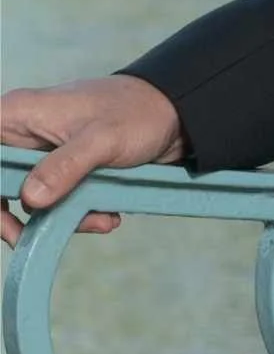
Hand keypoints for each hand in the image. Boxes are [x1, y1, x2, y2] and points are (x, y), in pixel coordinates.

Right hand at [1, 76, 184, 246]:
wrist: (176, 115)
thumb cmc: (139, 113)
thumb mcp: (103, 140)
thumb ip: (66, 166)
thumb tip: (30, 200)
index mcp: (17, 114)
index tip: (1, 214)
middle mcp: (20, 133)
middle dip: (13, 216)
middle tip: (29, 239)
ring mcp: (38, 154)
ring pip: (23, 200)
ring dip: (53, 220)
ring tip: (98, 222)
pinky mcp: (58, 171)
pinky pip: (50, 203)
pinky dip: (72, 217)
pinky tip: (105, 217)